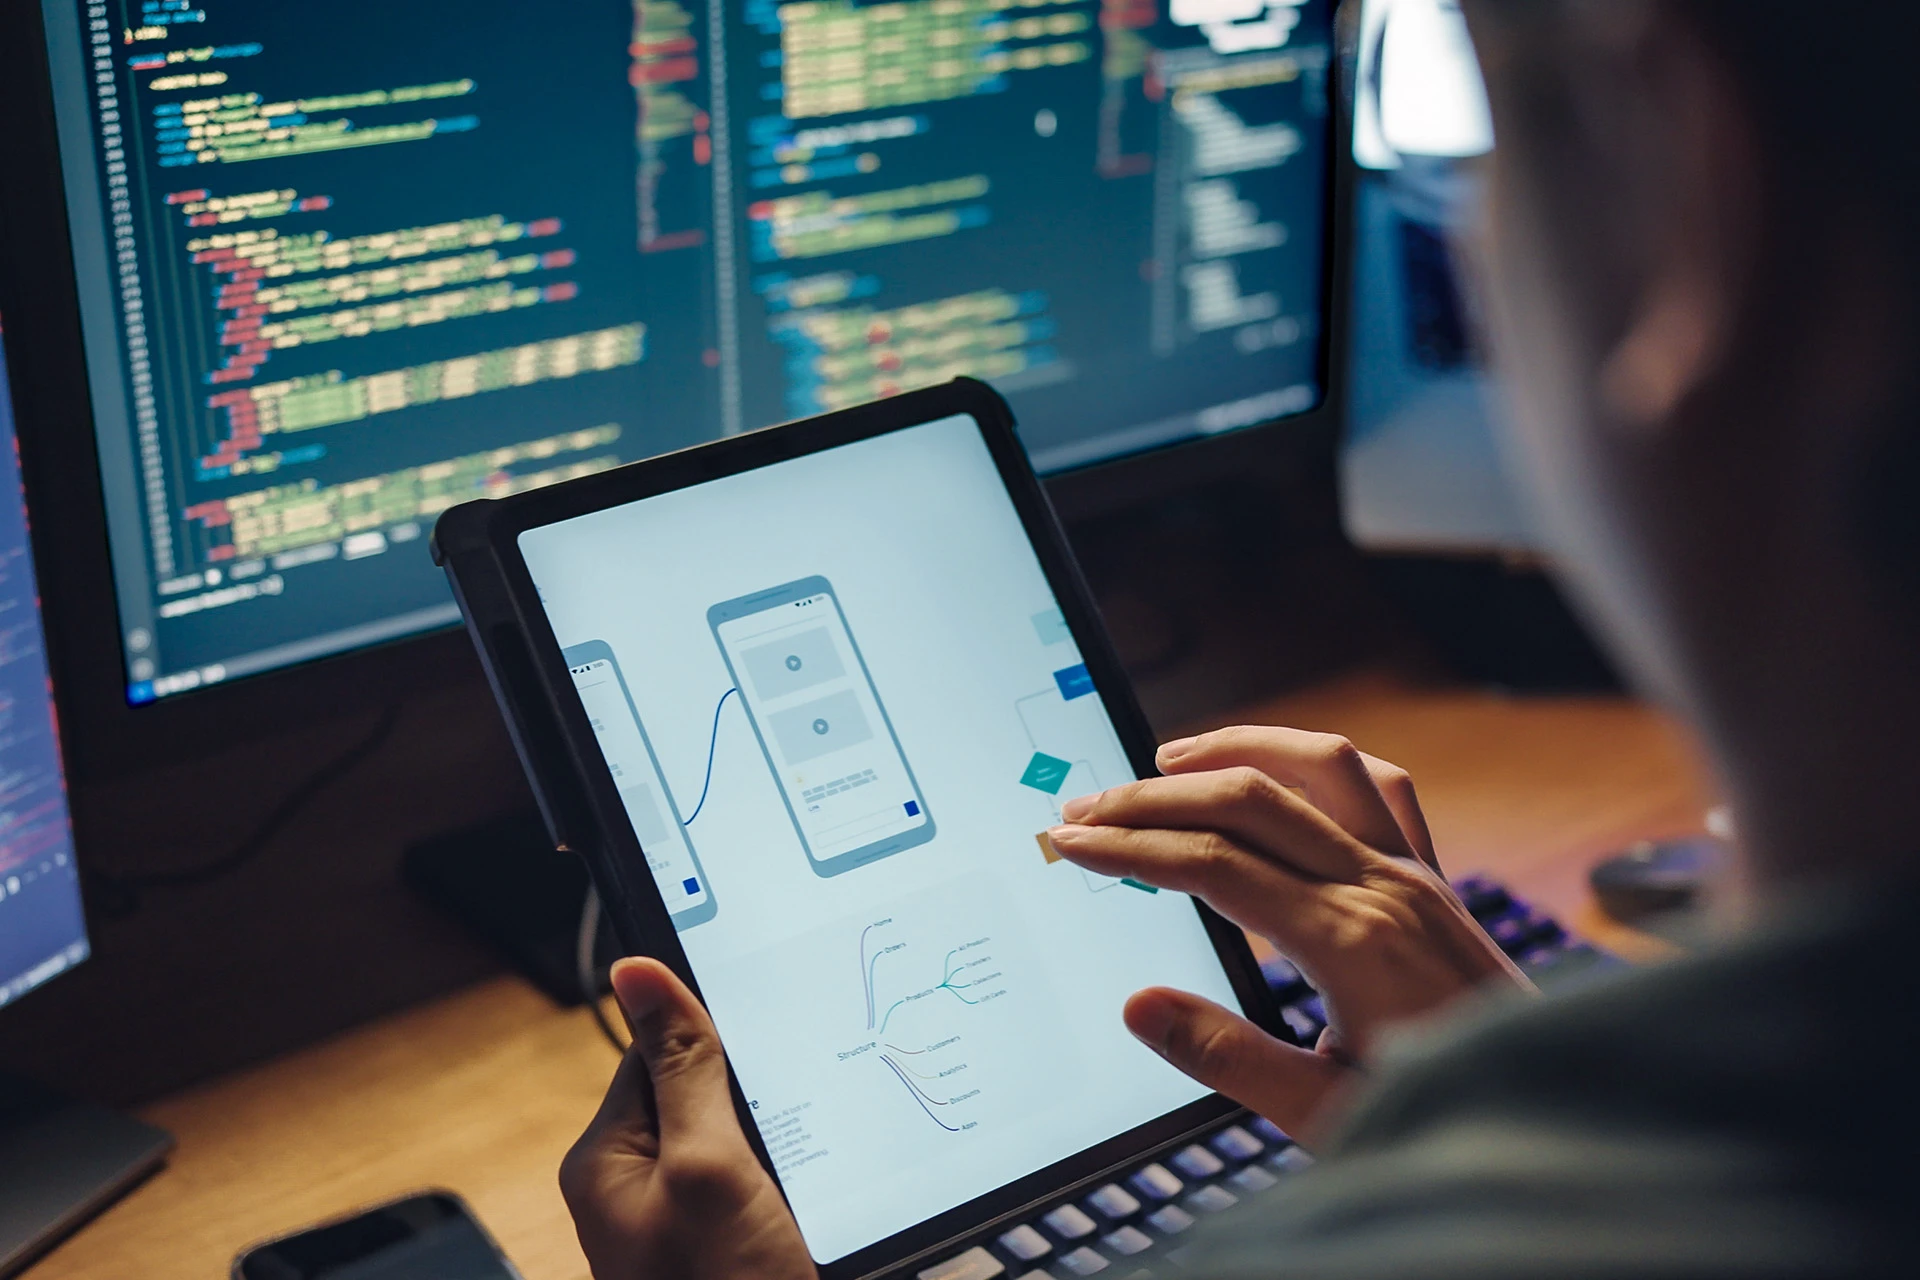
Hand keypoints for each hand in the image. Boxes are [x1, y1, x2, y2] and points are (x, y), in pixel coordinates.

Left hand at [560, 958, 815, 1279]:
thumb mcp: (708, 1169)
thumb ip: (683, 1067)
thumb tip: (636, 969)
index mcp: (607, 1159)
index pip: (654, 1051)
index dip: (713, 1035)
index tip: (769, 1023)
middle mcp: (637, 1187)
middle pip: (703, 1091)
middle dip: (758, 1092)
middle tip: (801, 1113)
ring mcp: (685, 1221)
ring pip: (743, 1136)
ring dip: (785, 1137)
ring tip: (807, 1169)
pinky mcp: (729, 1242)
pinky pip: (763, 1180)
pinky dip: (796, 1179)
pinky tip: (817, 1196)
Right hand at [1046, 726, 1529, 1145]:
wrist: (1552, 1116)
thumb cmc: (1440, 1121)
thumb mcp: (1325, 1114)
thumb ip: (1230, 1059)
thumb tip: (1139, 1005)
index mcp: (1350, 941)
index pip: (1212, 865)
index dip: (1130, 847)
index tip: (1070, 843)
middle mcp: (1385, 887)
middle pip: (1249, 799)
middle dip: (1154, 795)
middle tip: (1085, 808)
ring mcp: (1416, 872)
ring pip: (1319, 763)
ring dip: (1238, 747)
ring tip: (1168, 758)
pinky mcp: (1435, 878)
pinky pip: (1378, 785)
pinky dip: (1317, 761)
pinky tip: (1279, 771)